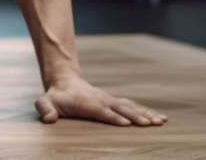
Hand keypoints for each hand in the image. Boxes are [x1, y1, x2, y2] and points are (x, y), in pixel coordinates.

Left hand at [35, 76, 166, 126]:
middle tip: (151, 124)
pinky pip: (132, 107)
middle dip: (137, 116)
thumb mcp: (46, 102)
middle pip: (122, 109)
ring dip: (146, 114)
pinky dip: (146, 111)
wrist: (65, 82)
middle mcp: (103, 101)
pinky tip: (158, 117)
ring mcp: (110, 101)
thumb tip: (49, 119)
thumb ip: (45, 109)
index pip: (103, 111)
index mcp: (89, 103)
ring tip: (161, 121)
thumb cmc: (56, 97)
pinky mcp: (114, 102)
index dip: (114, 117)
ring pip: (131, 107)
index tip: (127, 123)